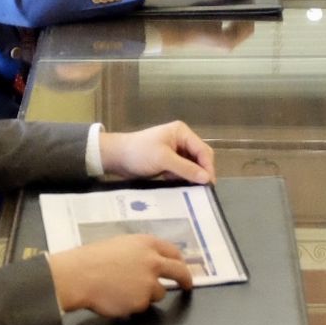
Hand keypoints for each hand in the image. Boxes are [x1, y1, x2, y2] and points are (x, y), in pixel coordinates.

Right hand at [48, 234, 192, 315]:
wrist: (79, 275)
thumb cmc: (92, 259)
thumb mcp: (120, 245)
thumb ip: (141, 252)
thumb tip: (152, 262)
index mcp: (148, 244)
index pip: (174, 252)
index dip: (179, 261)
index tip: (182, 268)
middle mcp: (154, 262)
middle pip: (179, 272)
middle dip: (186, 280)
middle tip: (187, 286)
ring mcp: (149, 282)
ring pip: (159, 293)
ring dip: (148, 294)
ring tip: (124, 291)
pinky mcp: (142, 301)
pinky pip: (142, 305)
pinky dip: (133, 304)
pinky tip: (117, 298)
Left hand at [98, 119, 215, 182]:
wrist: (116, 158)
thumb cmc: (139, 153)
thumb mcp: (163, 159)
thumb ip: (186, 168)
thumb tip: (206, 179)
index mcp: (182, 133)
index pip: (202, 150)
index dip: (208, 167)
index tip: (209, 184)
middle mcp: (181, 140)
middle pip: (199, 158)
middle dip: (201, 172)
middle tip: (202, 190)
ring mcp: (175, 151)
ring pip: (191, 166)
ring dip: (191, 177)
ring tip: (192, 191)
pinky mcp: (168, 162)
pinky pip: (181, 171)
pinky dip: (182, 179)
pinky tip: (181, 188)